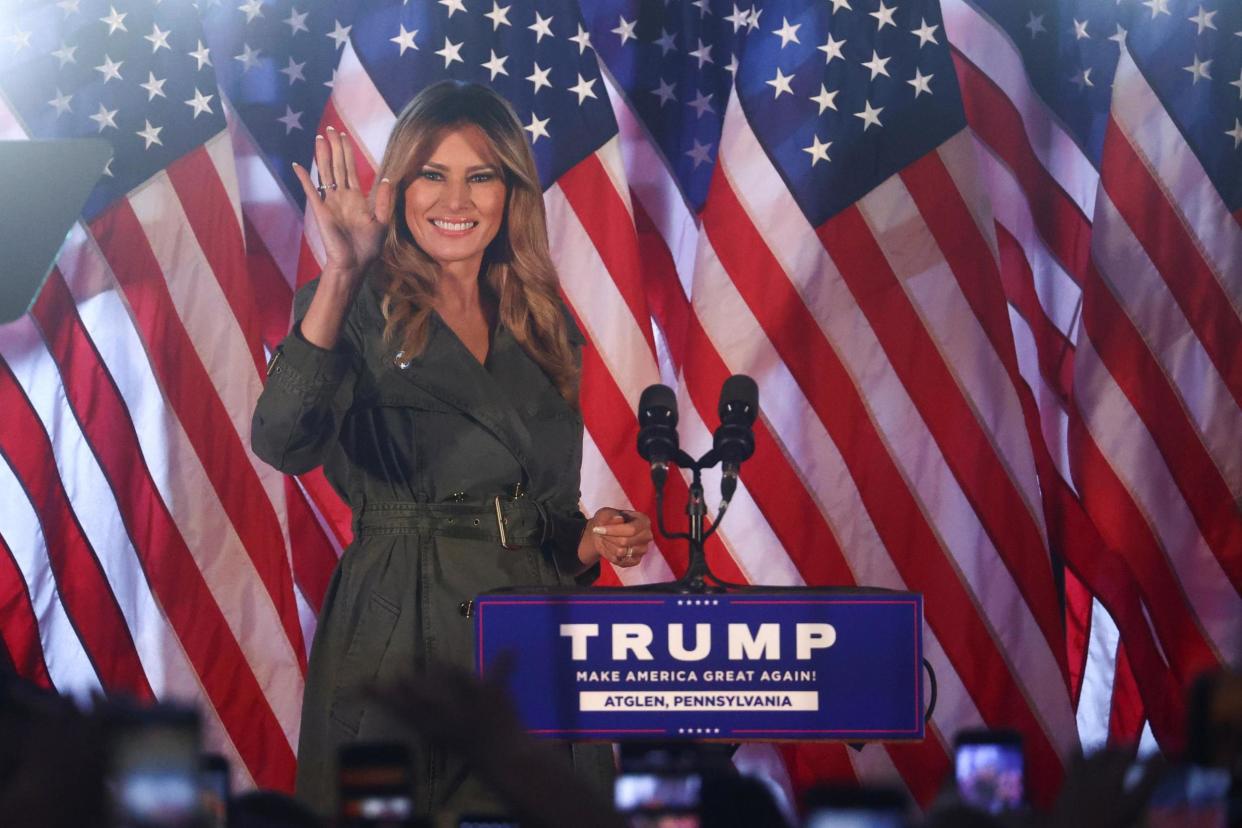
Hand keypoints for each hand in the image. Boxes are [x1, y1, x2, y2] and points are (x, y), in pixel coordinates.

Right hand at [291, 126, 393, 280]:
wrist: (354, 263)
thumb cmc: (368, 247)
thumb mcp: (382, 222)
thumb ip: (383, 201)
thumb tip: (387, 179)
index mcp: (355, 197)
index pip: (349, 169)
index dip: (346, 152)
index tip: (343, 135)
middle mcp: (341, 196)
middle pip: (336, 165)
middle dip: (334, 147)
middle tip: (330, 128)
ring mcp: (330, 202)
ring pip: (325, 173)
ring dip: (322, 155)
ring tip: (319, 138)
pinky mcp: (321, 210)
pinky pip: (311, 191)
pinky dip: (304, 178)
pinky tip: (298, 165)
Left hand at [580, 507, 652, 567]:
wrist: (605, 533)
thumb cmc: (607, 520)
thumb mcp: (606, 513)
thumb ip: (612, 515)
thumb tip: (619, 519)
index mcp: (643, 520)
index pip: (631, 529)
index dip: (613, 530)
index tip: (598, 529)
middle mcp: (647, 535)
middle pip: (625, 542)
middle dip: (608, 538)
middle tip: (601, 533)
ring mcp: (643, 549)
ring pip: (621, 552)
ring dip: (608, 546)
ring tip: (606, 539)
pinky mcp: (636, 560)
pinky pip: (620, 561)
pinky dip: (611, 555)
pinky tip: (609, 547)